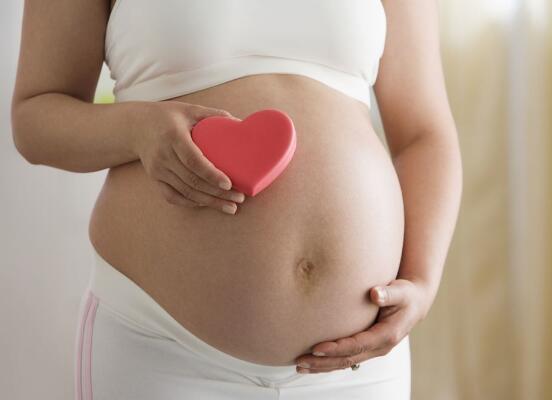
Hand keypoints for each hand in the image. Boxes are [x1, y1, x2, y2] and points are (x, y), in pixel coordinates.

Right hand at [133, 100, 245, 214]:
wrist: (135, 126)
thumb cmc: (168, 116)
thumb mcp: (189, 110)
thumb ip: (213, 115)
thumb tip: (240, 123)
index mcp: (173, 137)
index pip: (193, 161)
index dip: (211, 175)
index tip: (229, 184)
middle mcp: (163, 156)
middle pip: (192, 181)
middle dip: (217, 193)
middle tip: (239, 198)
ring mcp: (157, 170)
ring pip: (185, 192)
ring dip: (209, 202)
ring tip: (230, 207)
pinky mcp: (155, 178)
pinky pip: (173, 197)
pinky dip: (191, 203)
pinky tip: (208, 204)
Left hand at [295, 278, 430, 373]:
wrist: (414, 304)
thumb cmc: (406, 295)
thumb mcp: (402, 292)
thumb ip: (389, 293)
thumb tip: (375, 293)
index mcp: (387, 335)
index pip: (358, 345)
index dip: (337, 348)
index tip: (317, 348)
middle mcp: (380, 347)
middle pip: (348, 359)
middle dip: (324, 362)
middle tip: (301, 361)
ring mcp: (373, 350)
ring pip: (345, 362)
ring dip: (323, 366)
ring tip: (300, 366)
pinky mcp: (367, 348)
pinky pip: (346, 358)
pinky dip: (329, 361)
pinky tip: (313, 362)